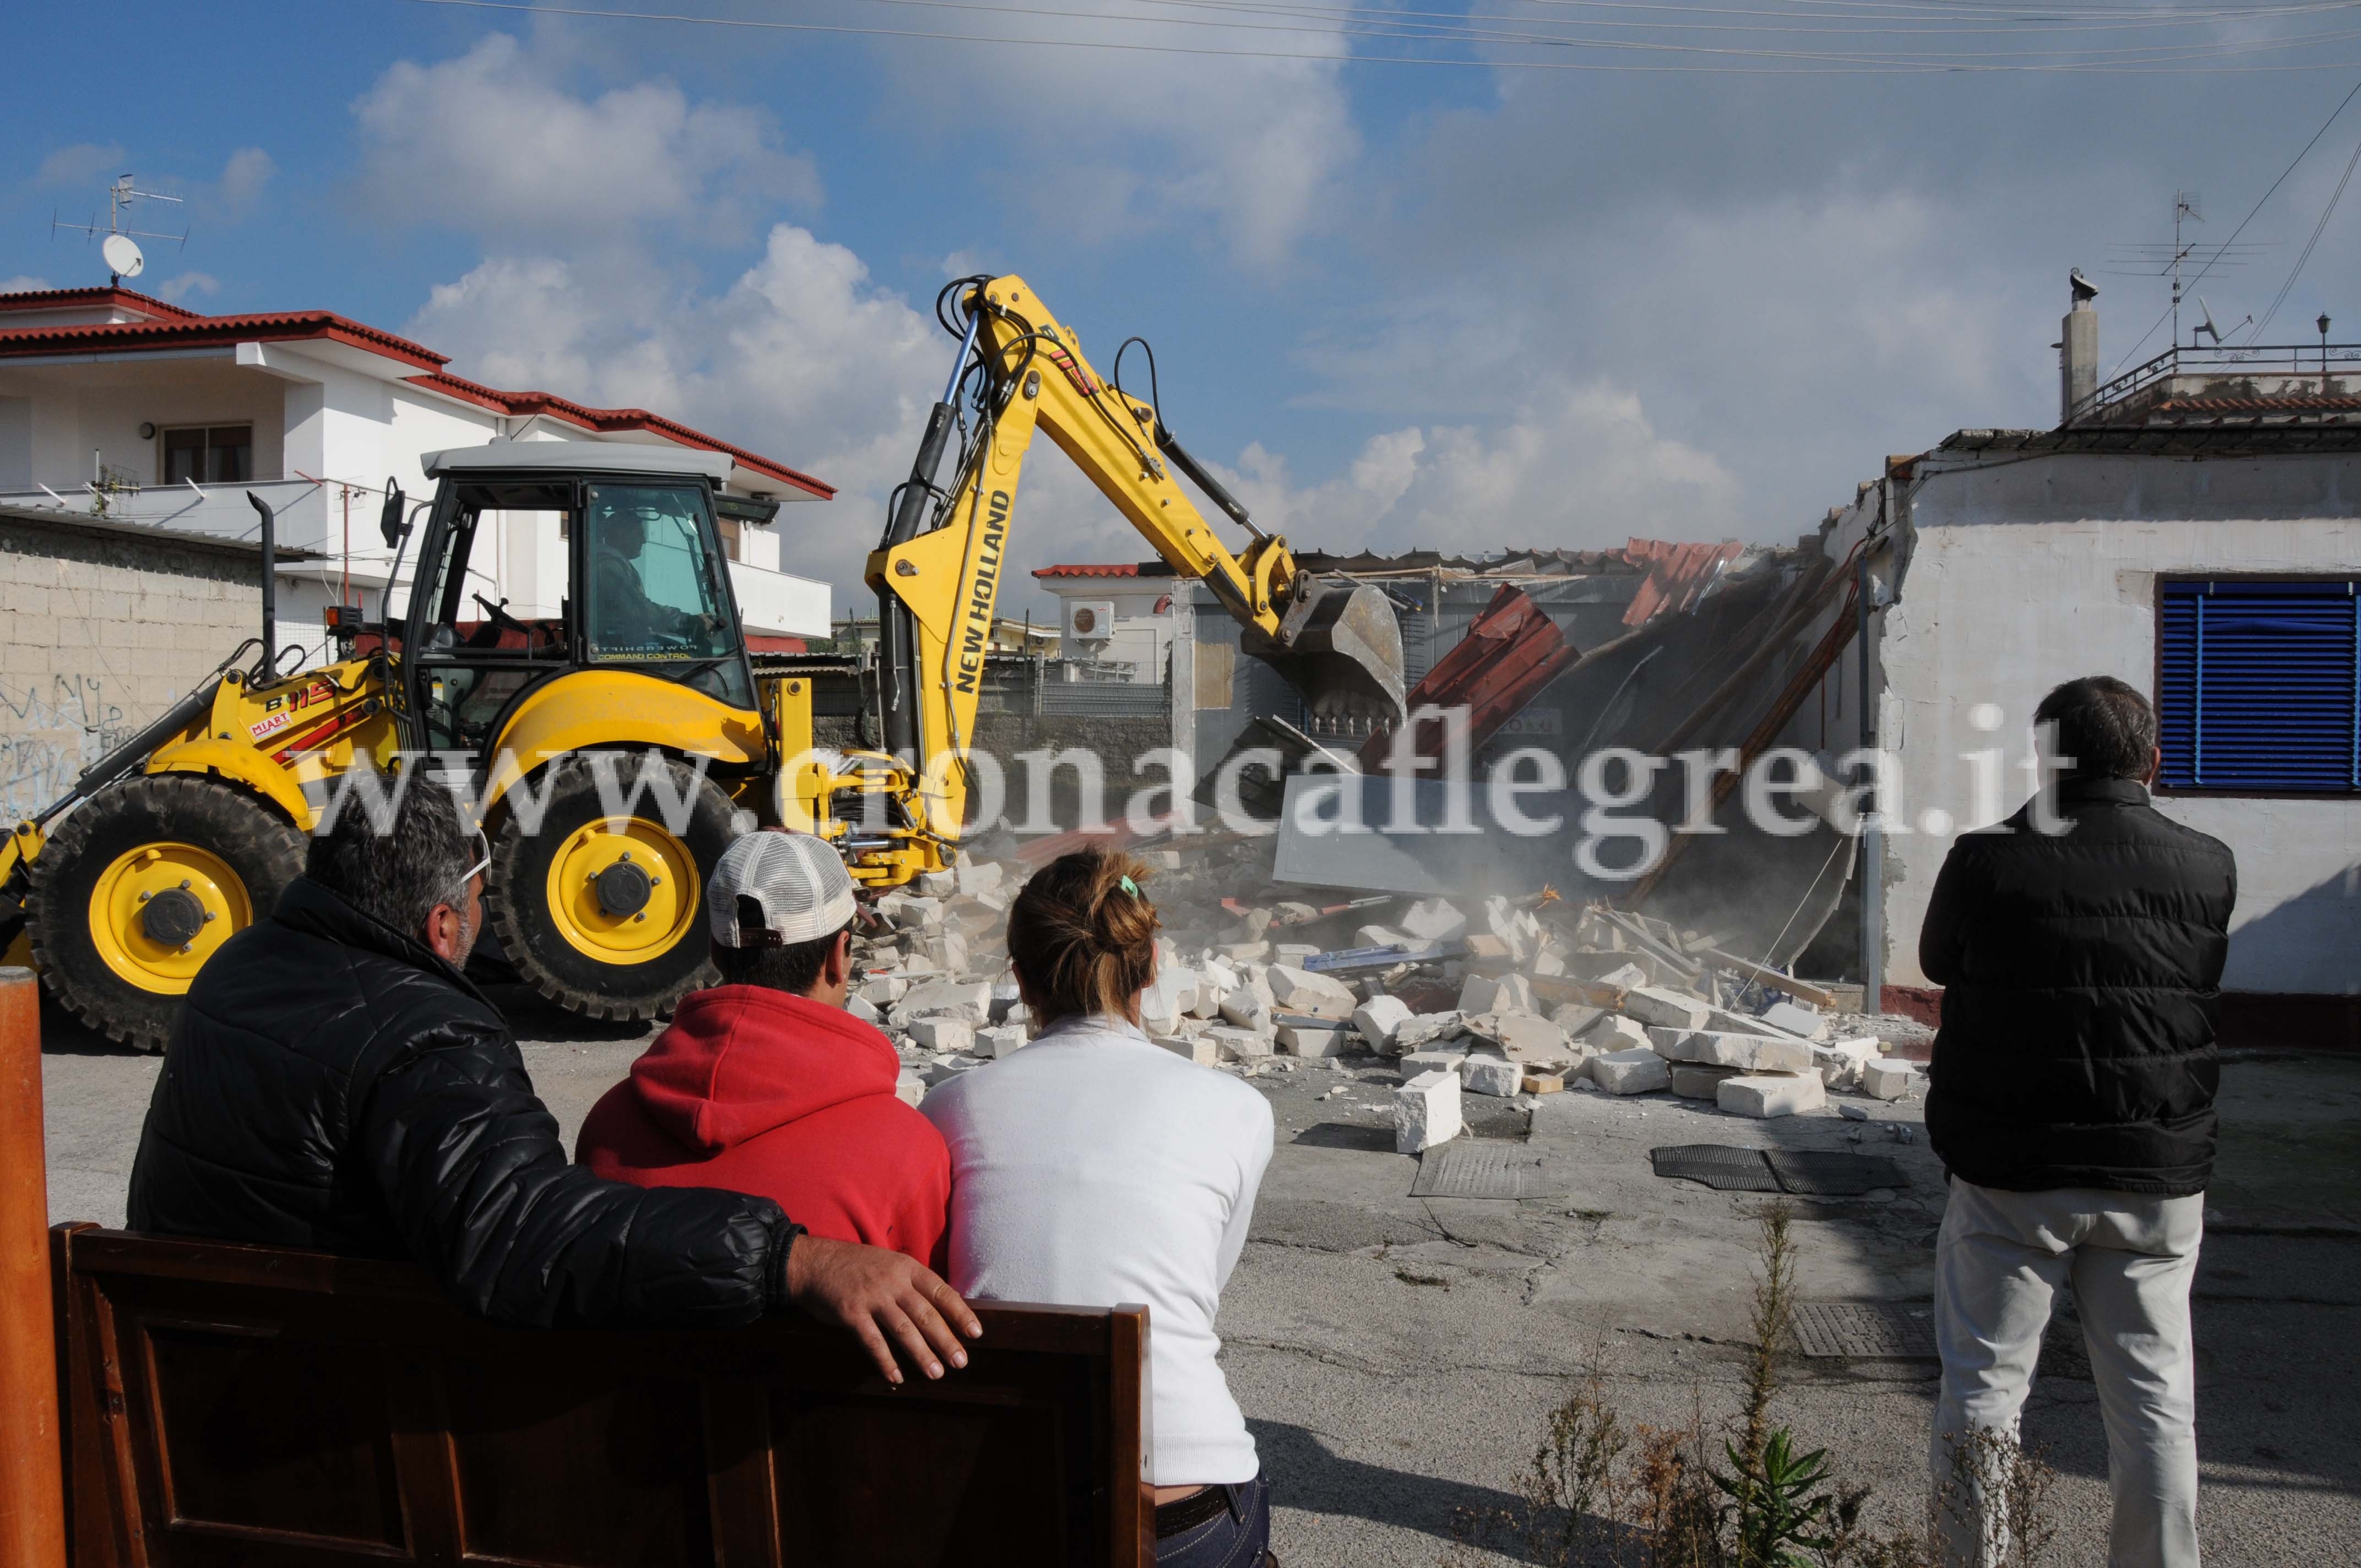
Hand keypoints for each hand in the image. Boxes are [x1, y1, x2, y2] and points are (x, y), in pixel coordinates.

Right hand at [784, 1234, 981, 1384]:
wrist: (815, 1263)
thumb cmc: (856, 1267)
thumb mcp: (889, 1264)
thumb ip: (912, 1284)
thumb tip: (941, 1309)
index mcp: (907, 1268)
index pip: (941, 1291)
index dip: (960, 1313)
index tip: (976, 1333)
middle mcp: (893, 1282)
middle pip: (926, 1314)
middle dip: (946, 1340)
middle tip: (961, 1362)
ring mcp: (872, 1297)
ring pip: (903, 1329)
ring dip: (922, 1354)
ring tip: (936, 1373)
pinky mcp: (851, 1313)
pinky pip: (873, 1341)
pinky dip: (886, 1361)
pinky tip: (897, 1377)